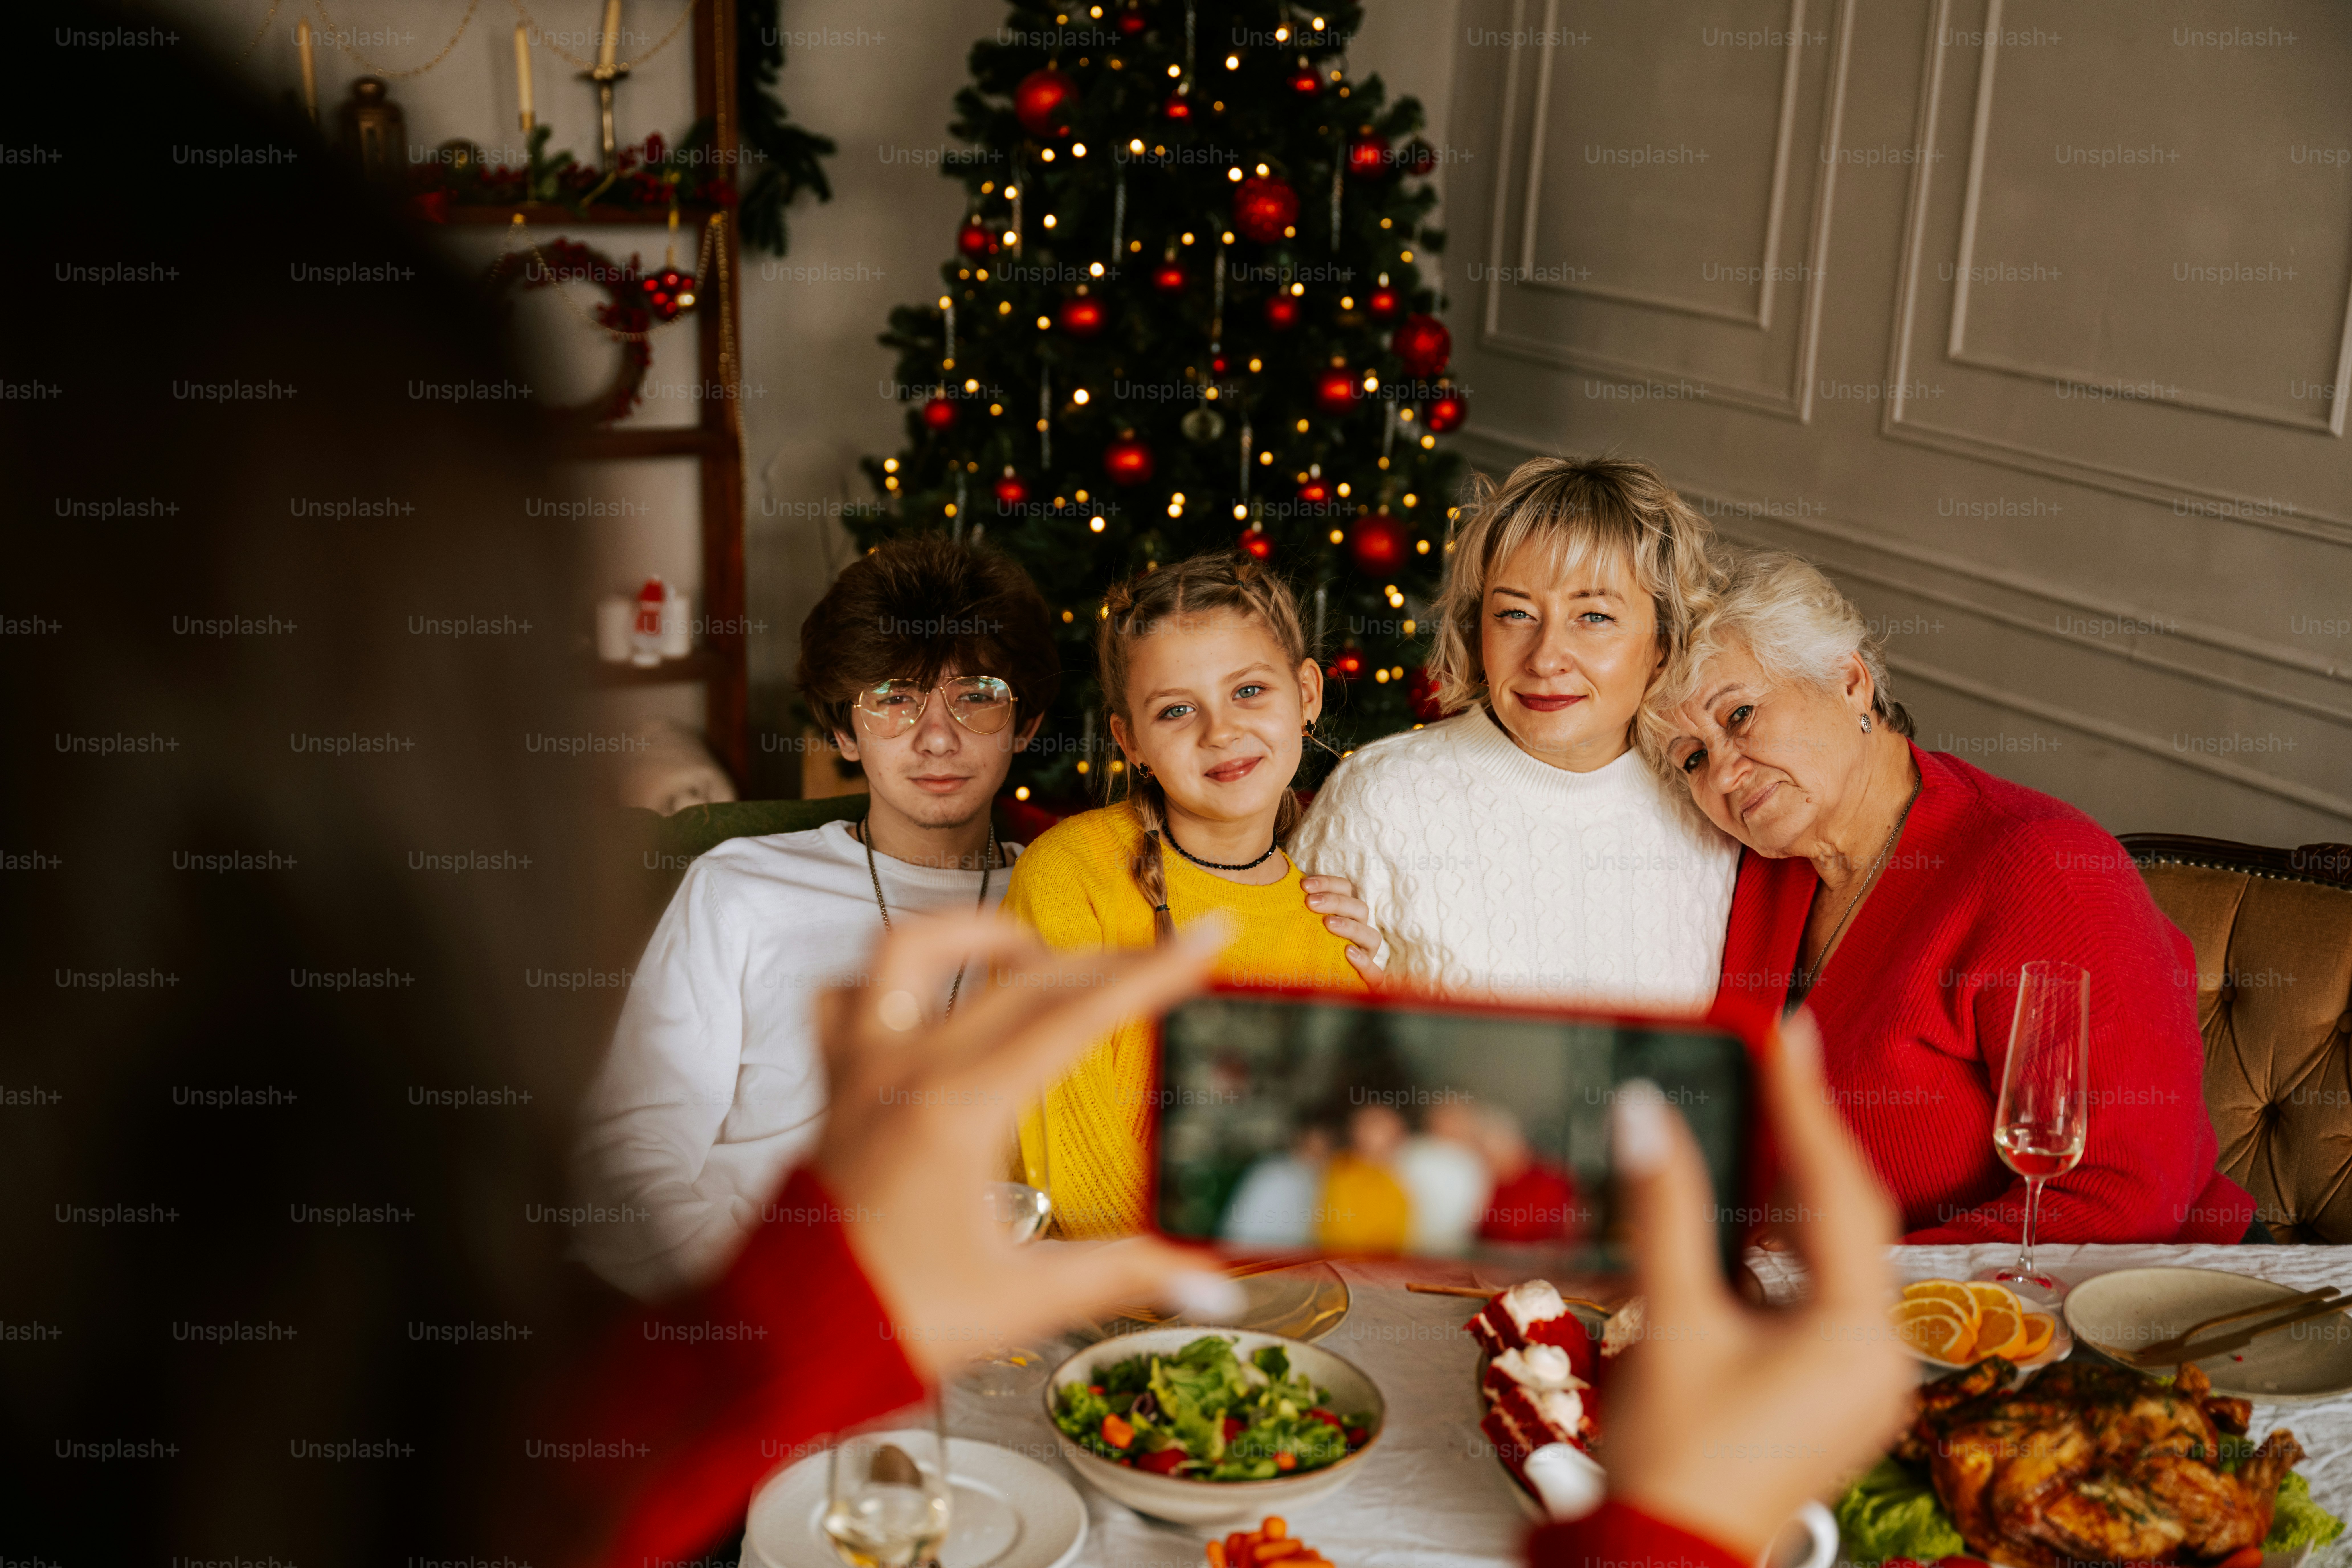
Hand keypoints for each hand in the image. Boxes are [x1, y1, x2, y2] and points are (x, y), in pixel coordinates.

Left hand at [814, 912, 1237, 1381]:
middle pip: (1023, 977)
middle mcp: (906, 1069)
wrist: (785, 1347)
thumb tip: (1216, 1286)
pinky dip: (885, 980)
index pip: (1077, 1016)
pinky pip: (844, 998)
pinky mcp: (832, 1087)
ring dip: (980, 934)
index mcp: (959, 1109)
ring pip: (911, 948)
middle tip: (1164, 953)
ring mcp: (860, 1070)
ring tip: (1035, 951)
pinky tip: (926, 995)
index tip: (1207, 937)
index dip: (1152, 974)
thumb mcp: (1023, 1301)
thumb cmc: (893, 1324)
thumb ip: (1124, 1277)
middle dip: (1105, 957)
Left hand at [1299, 874, 1384, 980]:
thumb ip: (1297, 908)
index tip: (1304, 885)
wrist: (1302, 982)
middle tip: (1310, 903)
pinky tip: (1348, 953)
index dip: (1328, 883)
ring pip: (1371, 936)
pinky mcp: (1367, 978)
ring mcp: (1365, 954)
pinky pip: (1375, 973)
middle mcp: (1359, 931)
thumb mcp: (1297, 926)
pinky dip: (1364, 962)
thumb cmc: (1297, 948)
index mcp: (1345, 913)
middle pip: (1359, 909)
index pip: (1345, 889)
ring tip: (1328, 924)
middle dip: (1335, 902)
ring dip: (1350, 927)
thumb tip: (1287, 888)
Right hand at [1599, 1010, 1911, 1559]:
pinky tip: (1746, 1225)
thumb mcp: (1668, 1321)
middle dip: (1801, 1143)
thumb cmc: (1674, 1461)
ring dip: (1787, 1200)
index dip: (1806, 1101)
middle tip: (1773, 1064)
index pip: (1837, 1189)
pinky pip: (1816, 1301)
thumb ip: (1663, 1211)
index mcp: (1855, 1338)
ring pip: (1829, 1262)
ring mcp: (1859, 1387)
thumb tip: (1647, 1114)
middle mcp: (1878, 1361)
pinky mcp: (1828, 1400)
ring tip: (1756, 1126)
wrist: (1666, 1557)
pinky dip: (1780, 1255)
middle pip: (1842, 1223)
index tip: (1788, 1032)